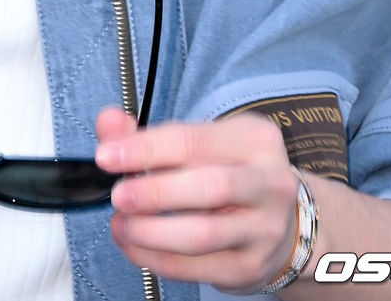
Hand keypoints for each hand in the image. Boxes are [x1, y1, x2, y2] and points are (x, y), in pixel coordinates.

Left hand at [94, 106, 298, 293]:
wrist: (284, 223)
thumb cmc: (231, 173)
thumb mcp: (201, 141)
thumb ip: (148, 133)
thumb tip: (108, 123)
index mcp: (254, 139)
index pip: (193, 140)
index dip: (144, 149)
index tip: (107, 156)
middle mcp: (268, 182)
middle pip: (208, 187)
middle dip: (153, 192)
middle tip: (118, 195)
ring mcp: (264, 228)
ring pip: (203, 234)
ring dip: (150, 232)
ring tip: (122, 224)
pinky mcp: (251, 266)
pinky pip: (198, 268)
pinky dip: (157, 259)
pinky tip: (135, 246)